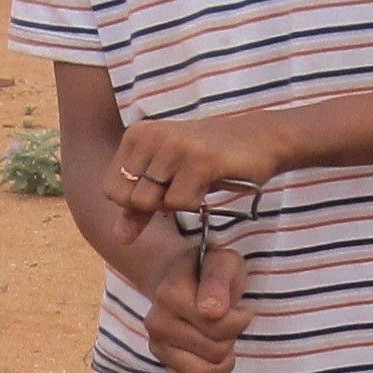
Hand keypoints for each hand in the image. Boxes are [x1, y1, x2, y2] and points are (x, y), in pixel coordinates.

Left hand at [105, 109, 284, 245]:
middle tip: (184, 186)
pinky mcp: (198, 159)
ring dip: (178, 202)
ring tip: (197, 182)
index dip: (135, 203)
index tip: (164, 188)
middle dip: (158, 205)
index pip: (111, 190)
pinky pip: (179, 203)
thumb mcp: (168, 179)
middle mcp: (151, 135)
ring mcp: (174, 146)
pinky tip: (209, 182)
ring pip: (153, 203)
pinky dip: (195, 202)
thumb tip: (118, 238)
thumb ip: (140, 208)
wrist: (261, 139)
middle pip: (131, 200)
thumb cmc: (212, 160)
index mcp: (136, 134)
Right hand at [140, 235, 248, 372]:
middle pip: (215, 350)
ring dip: (223, 361)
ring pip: (203, 372)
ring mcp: (159, 347)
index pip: (218, 324)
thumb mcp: (222, 262)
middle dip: (232, 337)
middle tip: (228, 320)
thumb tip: (212, 311)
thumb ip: (217, 280)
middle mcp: (158, 322)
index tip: (237, 306)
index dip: (240, 318)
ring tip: (223, 340)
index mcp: (170, 294)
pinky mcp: (164, 365)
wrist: (179, 278)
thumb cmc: (206, 270)